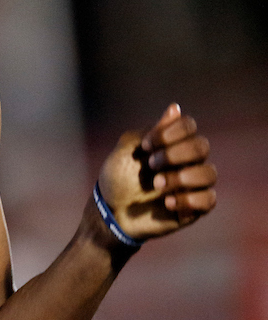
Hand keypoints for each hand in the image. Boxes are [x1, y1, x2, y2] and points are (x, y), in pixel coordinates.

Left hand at [98, 103, 216, 240]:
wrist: (110, 211)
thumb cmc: (118, 177)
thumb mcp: (129, 150)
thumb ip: (152, 131)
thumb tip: (175, 109)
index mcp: (173, 143)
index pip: (189, 126)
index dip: (169, 133)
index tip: (145, 146)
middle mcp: (188, 161)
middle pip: (201, 147)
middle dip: (174, 155)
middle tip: (151, 165)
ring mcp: (192, 184)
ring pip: (209, 173)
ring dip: (181, 178)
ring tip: (156, 186)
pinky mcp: (194, 208)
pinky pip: (208, 200)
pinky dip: (188, 199)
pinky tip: (166, 202)